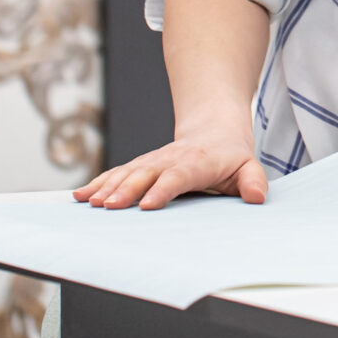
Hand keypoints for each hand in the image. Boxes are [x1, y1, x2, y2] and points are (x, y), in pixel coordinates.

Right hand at [74, 133, 267, 210]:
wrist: (214, 130)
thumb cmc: (231, 156)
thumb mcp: (249, 167)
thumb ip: (253, 181)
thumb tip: (257, 198)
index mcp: (197, 162)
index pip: (178, 176)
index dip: (162, 189)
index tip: (146, 205)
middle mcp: (170, 159)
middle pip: (145, 174)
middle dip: (126, 190)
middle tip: (108, 207)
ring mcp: (152, 161)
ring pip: (126, 172)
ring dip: (106, 187)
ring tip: (88, 202)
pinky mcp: (140, 165)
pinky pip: (117, 173)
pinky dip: (98, 183)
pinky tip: (79, 196)